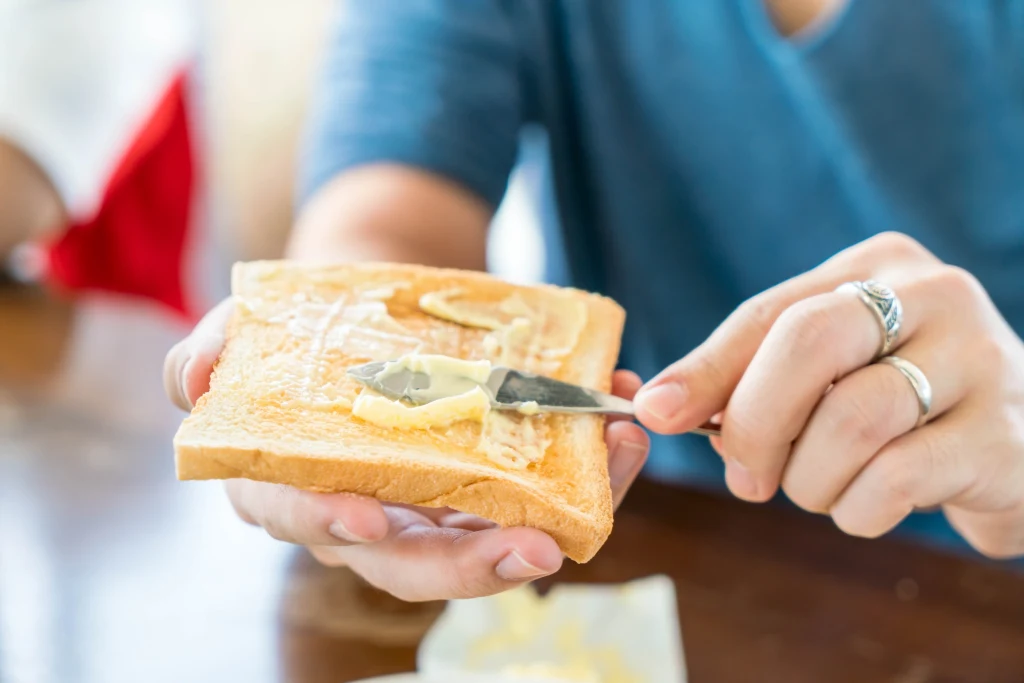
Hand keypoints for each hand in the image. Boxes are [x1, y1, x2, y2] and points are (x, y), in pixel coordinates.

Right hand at [165, 299, 649, 599]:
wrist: (366, 314)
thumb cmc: (298, 334)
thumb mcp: (244, 334)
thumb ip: (208, 355)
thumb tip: (196, 377)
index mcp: (301, 490)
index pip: (315, 524)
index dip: (335, 526)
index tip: (367, 520)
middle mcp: (371, 516)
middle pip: (419, 563)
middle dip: (476, 566)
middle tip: (538, 548)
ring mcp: (437, 503)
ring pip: (497, 534)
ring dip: (564, 510)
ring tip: (617, 459)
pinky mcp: (490, 478)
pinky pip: (542, 487)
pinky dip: (586, 465)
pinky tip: (618, 421)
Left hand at [634, 233, 1023, 558]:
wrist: (1020, 447)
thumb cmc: (901, 407)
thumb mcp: (828, 375)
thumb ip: (748, 381)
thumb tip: (656, 407)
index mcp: (875, 268)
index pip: (769, 313)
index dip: (705, 369)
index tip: (655, 413)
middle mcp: (934, 295)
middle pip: (808, 344)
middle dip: (755, 422)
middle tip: (746, 478)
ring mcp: (980, 359)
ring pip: (851, 420)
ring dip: (810, 479)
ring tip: (821, 490)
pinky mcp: (1005, 435)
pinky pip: (895, 478)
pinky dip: (858, 509)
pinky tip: (869, 505)